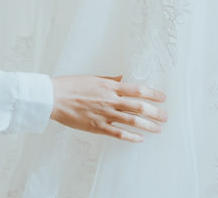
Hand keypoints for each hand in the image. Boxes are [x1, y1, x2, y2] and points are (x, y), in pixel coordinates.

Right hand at [49, 75, 166, 141]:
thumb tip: (122, 78)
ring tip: (158, 129)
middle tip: (165, 116)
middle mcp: (109, 100)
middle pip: (139, 106)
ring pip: (132, 121)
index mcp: (108, 86)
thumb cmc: (70, 86)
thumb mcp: (92, 78)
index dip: (153, 94)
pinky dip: (131, 137)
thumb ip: (109, 80)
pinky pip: (118, 133)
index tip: (163, 97)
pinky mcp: (97, 126)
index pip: (137, 90)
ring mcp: (104, 114)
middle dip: (155, 112)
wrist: (53, 97)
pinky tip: (139, 139)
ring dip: (148, 126)